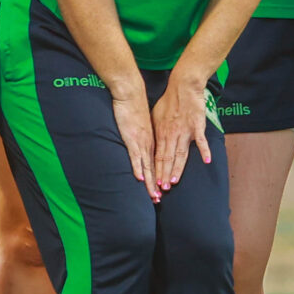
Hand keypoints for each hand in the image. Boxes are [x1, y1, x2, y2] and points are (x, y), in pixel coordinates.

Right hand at [109, 78, 156, 195]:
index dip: (160, 176)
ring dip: (151, 182)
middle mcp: (149, 143)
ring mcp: (141, 142)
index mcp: (153, 139)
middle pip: (154, 168)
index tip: (162, 189)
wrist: (131, 94)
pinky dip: (138, 168)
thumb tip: (144, 141)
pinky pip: (136, 156)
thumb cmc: (135, 107)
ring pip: (148, 166)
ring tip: (153, 196)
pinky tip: (141, 179)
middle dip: (156, 184)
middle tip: (158, 199)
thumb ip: (144, 134)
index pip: (158, 162)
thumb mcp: (143, 123)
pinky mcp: (132, 138)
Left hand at [150, 66, 212, 189]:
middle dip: (164, 174)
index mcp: (161, 133)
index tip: (154, 182)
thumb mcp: (155, 115)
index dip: (156, 169)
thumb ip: (154, 131)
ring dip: (178, 168)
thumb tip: (151, 143)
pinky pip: (201, 141)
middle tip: (162, 188)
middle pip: (167, 158)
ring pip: (181, 153)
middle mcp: (172, 134)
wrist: (183, 86)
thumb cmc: (168, 101)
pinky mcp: (197, 126)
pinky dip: (204, 151)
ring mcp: (185, 131)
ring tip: (174, 181)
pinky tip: (207, 161)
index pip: (158, 155)